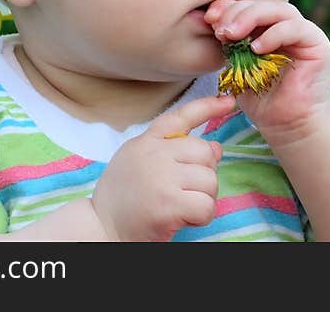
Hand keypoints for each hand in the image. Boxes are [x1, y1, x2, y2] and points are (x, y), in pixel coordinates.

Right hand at [90, 94, 234, 240]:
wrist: (101, 228)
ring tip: (182, 205)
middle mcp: (154, 154)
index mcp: (147, 141)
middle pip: (205, 153)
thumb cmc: (124, 196)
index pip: (181, 117)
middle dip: (204, 174)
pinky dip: (203, 216)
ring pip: (210, 180)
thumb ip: (175, 150)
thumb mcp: (141, 161)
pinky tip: (185, 219)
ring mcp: (162, 178)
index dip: (207, 107)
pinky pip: (207, 205)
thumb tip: (216, 147)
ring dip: (204, 197)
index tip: (228, 102)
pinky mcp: (168, 203)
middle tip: (186, 190)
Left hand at [204, 0, 329, 143]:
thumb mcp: (237, 67)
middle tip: (220, 30)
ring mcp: (303, 32)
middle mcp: (285, 26)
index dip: (227, 7)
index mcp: (266, 28)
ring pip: (278, 10)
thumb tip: (212, 19)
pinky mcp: (317, 43)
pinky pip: (295, 28)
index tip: (209, 18)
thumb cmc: (261, 98)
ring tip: (233, 34)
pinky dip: (273, 34)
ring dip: (252, 17)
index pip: (247, 6)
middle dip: (236, 13)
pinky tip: (256, 48)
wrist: (287, 125)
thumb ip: (229, 43)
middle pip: (261, 4)